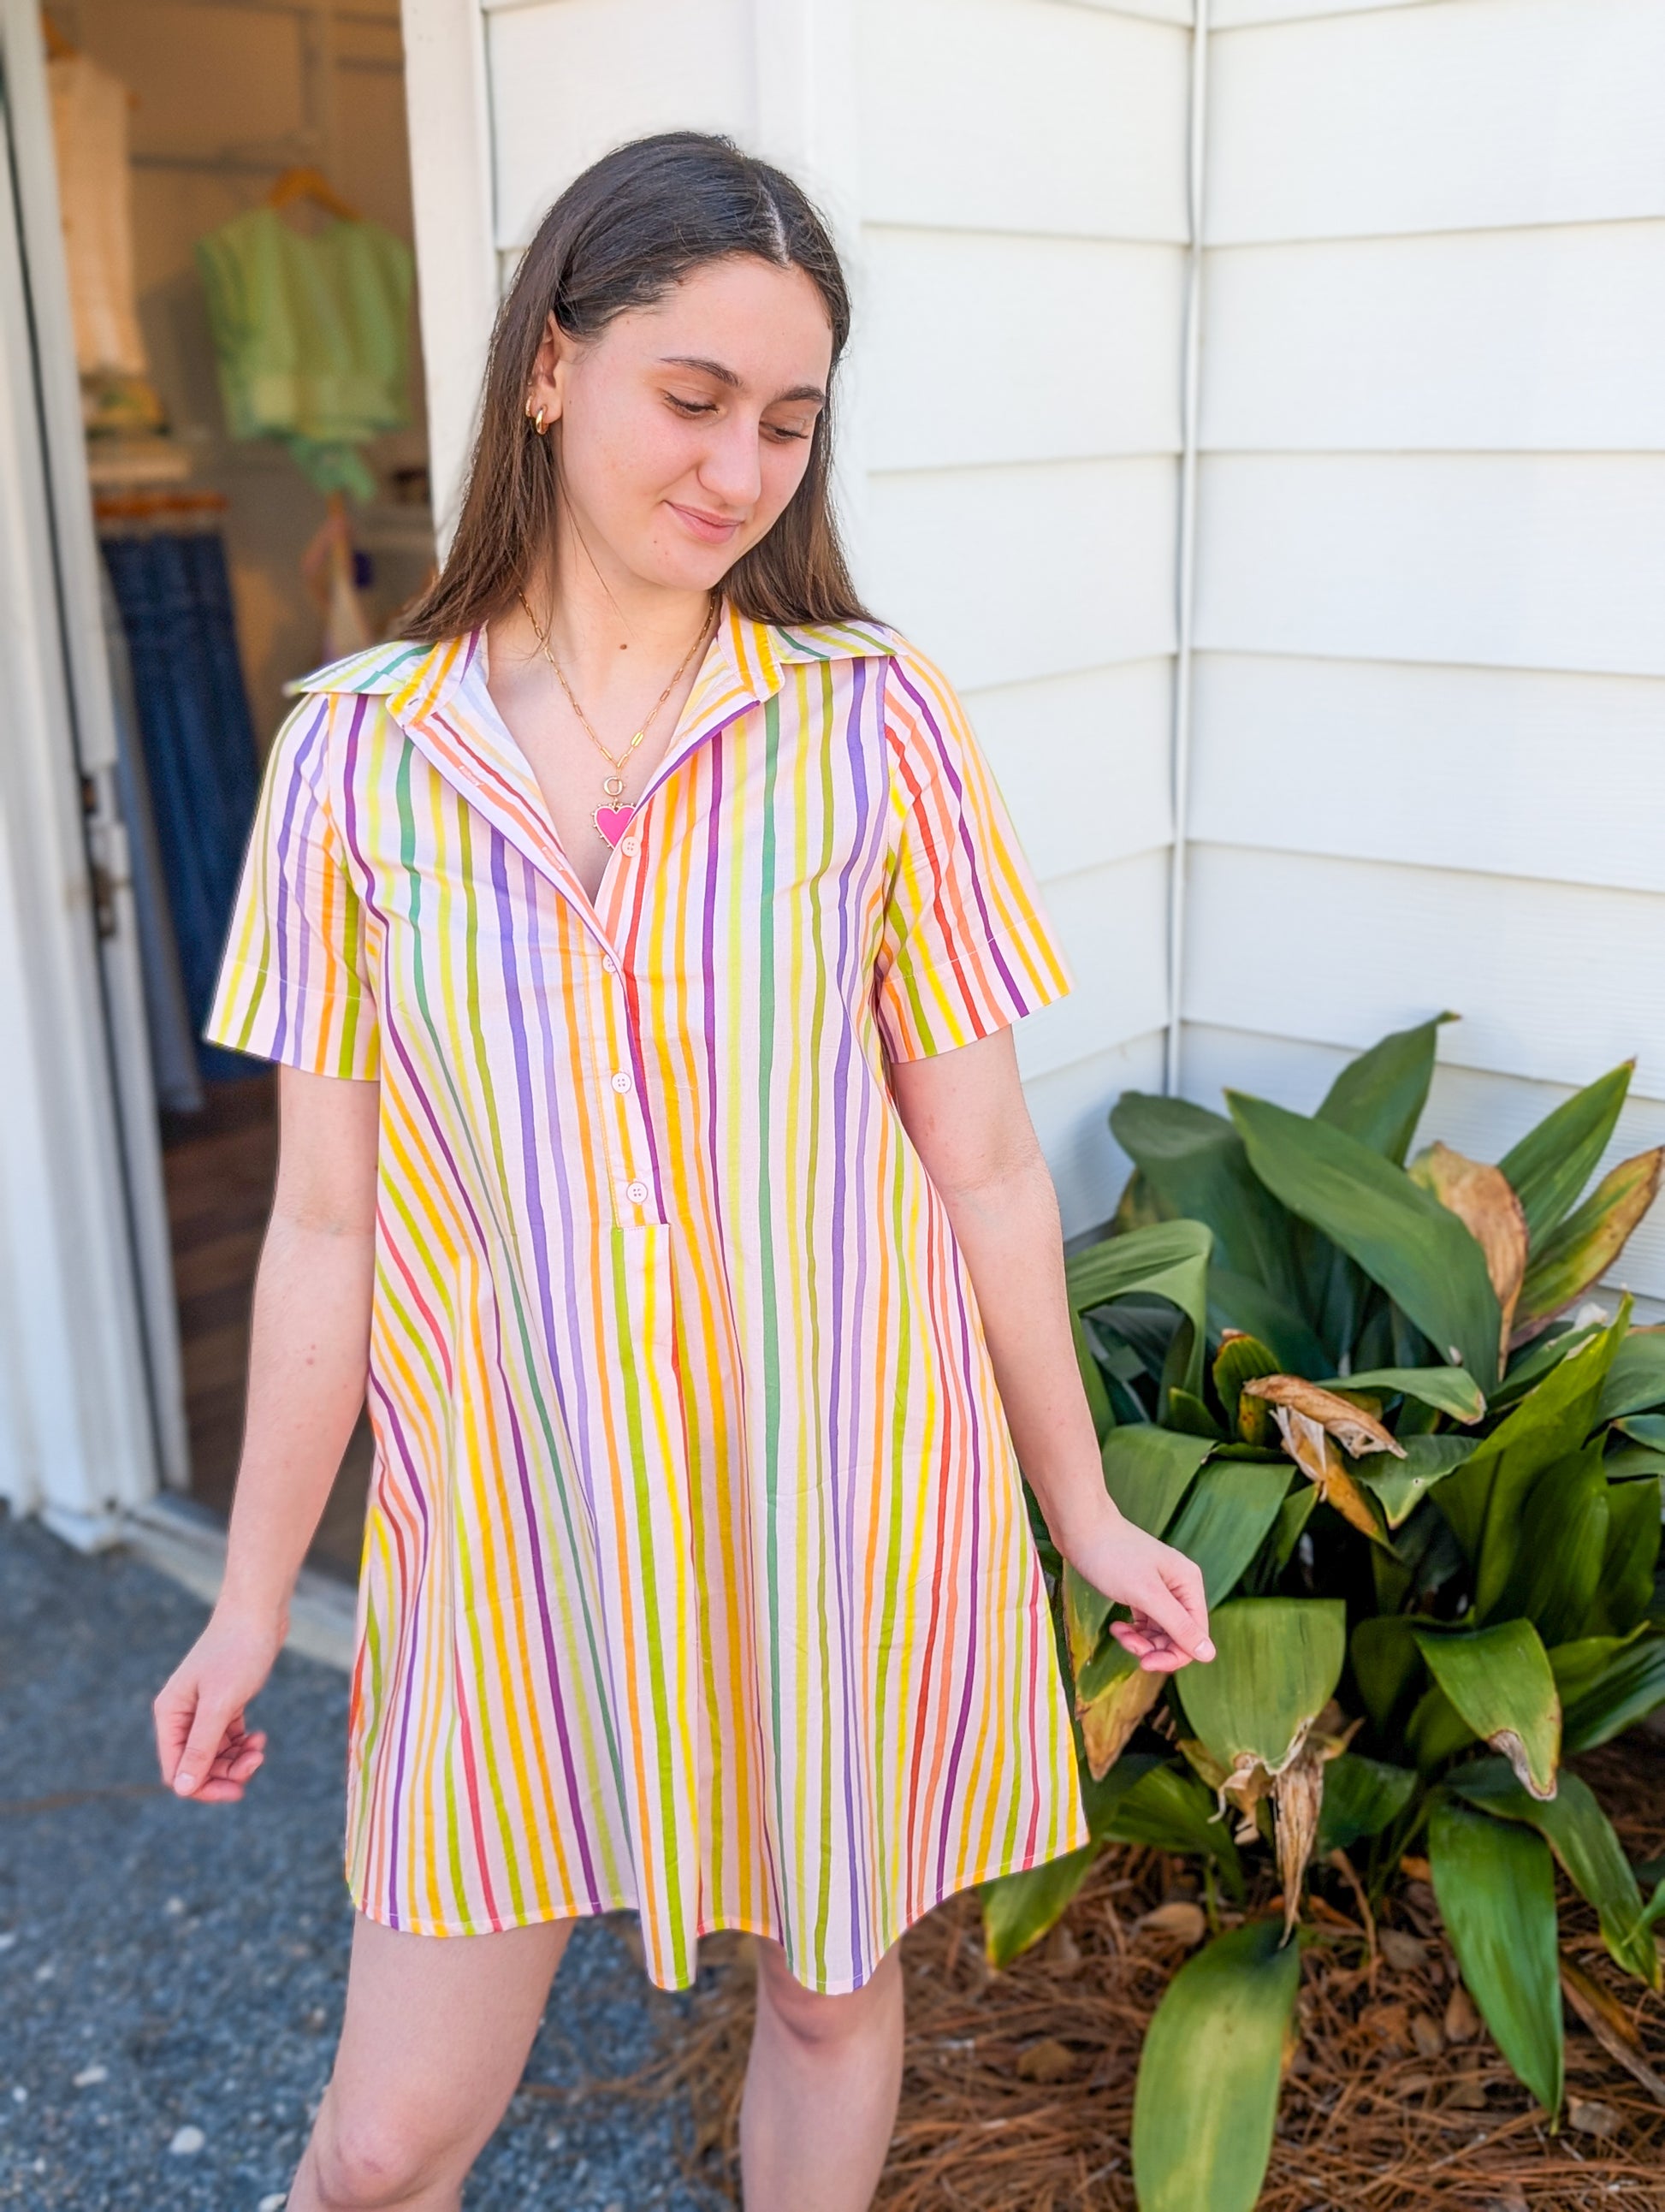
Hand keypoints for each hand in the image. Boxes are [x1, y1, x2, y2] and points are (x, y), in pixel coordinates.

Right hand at [152, 1606, 284, 1802]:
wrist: (259, 1611)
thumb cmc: (238, 1651)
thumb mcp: (220, 1704)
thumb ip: (201, 1747)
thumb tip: (182, 1789)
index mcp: (170, 1714)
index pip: (177, 1770)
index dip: (203, 1786)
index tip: (236, 1790)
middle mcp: (182, 1714)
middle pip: (197, 1765)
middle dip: (225, 1772)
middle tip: (256, 1762)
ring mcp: (203, 1708)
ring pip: (215, 1753)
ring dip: (237, 1758)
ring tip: (259, 1748)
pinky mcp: (225, 1702)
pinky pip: (228, 1737)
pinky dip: (243, 1743)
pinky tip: (259, 1738)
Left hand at [1062, 1505, 1214, 1674]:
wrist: (1080, 1527)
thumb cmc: (1112, 1555)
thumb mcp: (1146, 1594)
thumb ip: (1178, 1625)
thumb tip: (1209, 1655)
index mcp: (1189, 1584)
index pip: (1195, 1635)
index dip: (1174, 1655)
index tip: (1145, 1663)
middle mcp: (1179, 1587)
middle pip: (1177, 1636)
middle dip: (1153, 1648)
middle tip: (1128, 1645)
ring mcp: (1159, 1588)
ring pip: (1160, 1631)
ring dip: (1140, 1641)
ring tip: (1119, 1633)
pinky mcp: (1140, 1590)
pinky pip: (1145, 1622)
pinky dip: (1133, 1630)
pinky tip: (1116, 1626)